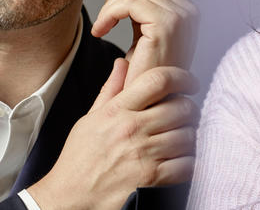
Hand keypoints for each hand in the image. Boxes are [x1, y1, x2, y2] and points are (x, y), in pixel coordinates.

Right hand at [28, 59, 199, 209]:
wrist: (69, 199)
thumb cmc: (78, 160)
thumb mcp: (90, 119)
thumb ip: (110, 90)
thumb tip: (122, 63)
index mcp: (117, 111)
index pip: (158, 81)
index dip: (182, 77)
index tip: (190, 83)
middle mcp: (131, 129)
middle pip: (180, 107)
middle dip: (190, 110)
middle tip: (188, 115)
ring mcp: (143, 155)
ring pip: (187, 135)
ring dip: (190, 137)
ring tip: (183, 138)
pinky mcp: (151, 180)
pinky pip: (186, 164)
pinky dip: (188, 162)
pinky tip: (180, 161)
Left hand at [92, 0, 198, 84]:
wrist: (150, 108)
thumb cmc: (145, 78)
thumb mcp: (148, 35)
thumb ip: (147, 9)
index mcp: (188, 10)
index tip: (112, 14)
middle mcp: (190, 10)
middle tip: (104, 20)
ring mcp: (182, 16)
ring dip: (110, 5)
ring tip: (102, 27)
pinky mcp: (167, 25)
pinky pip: (129, 2)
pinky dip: (108, 13)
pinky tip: (100, 31)